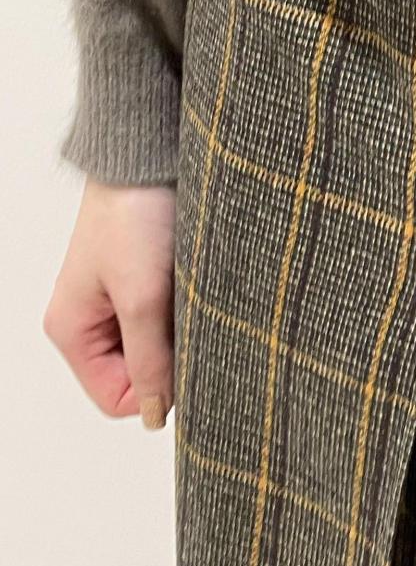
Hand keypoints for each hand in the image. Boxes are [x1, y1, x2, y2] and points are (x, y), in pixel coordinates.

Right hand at [43, 178, 176, 429]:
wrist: (149, 150)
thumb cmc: (134, 213)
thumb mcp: (143, 296)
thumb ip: (149, 360)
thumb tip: (153, 415)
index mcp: (72, 330)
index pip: (116, 397)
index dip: (154, 385)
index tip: (184, 352)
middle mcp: (92, 319)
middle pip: (139, 371)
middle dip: (171, 352)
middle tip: (189, 313)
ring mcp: (119, 297)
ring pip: (159, 342)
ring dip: (181, 325)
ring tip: (190, 289)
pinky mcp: (146, 275)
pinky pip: (170, 312)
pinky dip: (186, 303)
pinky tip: (194, 278)